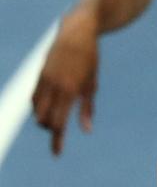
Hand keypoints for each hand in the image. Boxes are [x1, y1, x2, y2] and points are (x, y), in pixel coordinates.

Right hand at [32, 11, 98, 154]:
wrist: (76, 32)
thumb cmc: (89, 60)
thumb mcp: (92, 84)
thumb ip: (87, 108)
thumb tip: (86, 130)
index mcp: (69, 90)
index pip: (59, 122)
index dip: (57, 140)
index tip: (56, 154)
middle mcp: (54, 86)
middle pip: (44, 119)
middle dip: (50, 130)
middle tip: (59, 133)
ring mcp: (44, 79)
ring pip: (37, 110)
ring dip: (44, 119)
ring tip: (56, 120)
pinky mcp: (39, 74)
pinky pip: (34, 97)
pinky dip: (40, 107)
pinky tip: (48, 109)